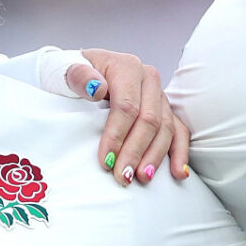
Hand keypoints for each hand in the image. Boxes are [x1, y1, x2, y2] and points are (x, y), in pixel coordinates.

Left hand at [67, 49, 190, 185]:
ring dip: (155, 156)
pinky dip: (180, 153)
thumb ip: (79, 76)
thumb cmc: (71, 73)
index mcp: (127, 66)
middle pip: (149, 119)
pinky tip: (178, 173)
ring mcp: (160, 95)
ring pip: (165, 128)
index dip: (117, 135)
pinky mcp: (165, 110)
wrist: (81, 72)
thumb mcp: (66, 70)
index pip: (127, 106)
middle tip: (122, 177)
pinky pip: (179, 131)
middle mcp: (149, 79)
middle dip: (135, 151)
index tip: (105, 161)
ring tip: (143, 178)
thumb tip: (96, 89)